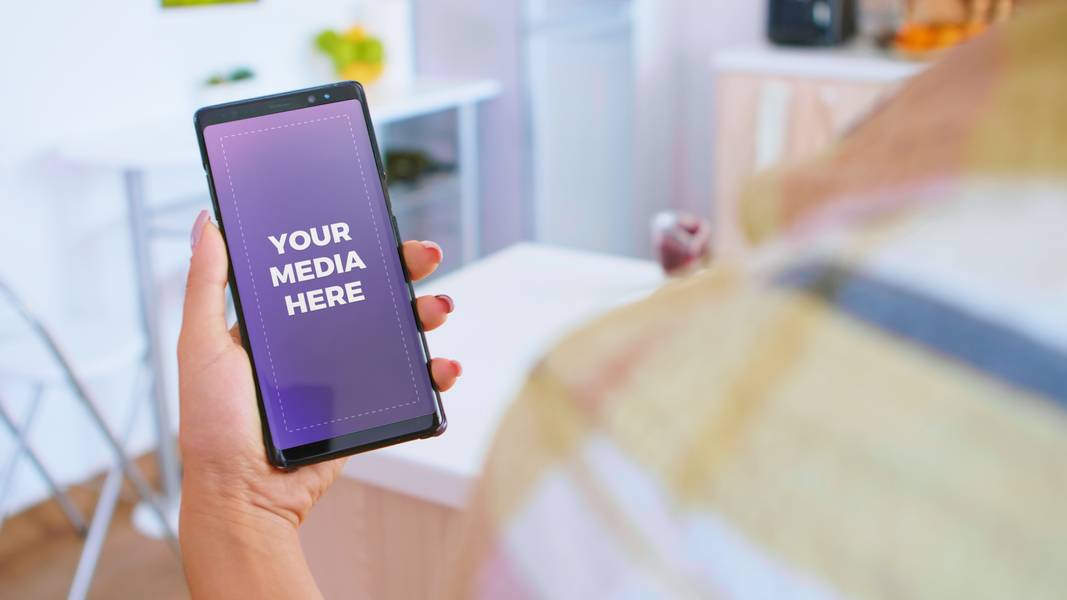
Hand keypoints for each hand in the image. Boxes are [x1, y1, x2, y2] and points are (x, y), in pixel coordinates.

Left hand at [177, 210, 459, 595]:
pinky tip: (443, 367)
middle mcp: (314, 342)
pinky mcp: (364, 409)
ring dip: (425, 314)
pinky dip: (433, 373)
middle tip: (425, 258)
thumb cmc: (213, 424)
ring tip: (437, 310)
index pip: (324, 270)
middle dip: (403, 271)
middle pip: (369, 293)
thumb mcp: (201, 345)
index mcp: (278, 322)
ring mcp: (343, 376)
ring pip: (396, 334)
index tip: (379, 225)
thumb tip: (208, 221)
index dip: (355, 245)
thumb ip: (207, 284)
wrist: (244, 495)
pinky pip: (407, 385)